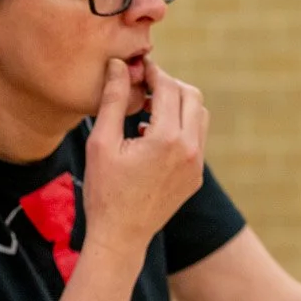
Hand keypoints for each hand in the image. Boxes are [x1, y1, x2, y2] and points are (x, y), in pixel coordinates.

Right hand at [84, 58, 207, 261]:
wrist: (120, 236)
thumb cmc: (104, 191)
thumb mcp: (101, 142)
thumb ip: (113, 99)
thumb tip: (119, 65)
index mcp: (167, 139)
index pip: (168, 87)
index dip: (152, 72)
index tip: (136, 68)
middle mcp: (190, 150)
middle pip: (191, 95)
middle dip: (168, 85)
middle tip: (143, 86)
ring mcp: (196, 165)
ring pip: (199, 115)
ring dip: (178, 104)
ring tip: (148, 108)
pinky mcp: (196, 176)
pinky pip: (197, 139)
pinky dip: (180, 127)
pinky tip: (152, 135)